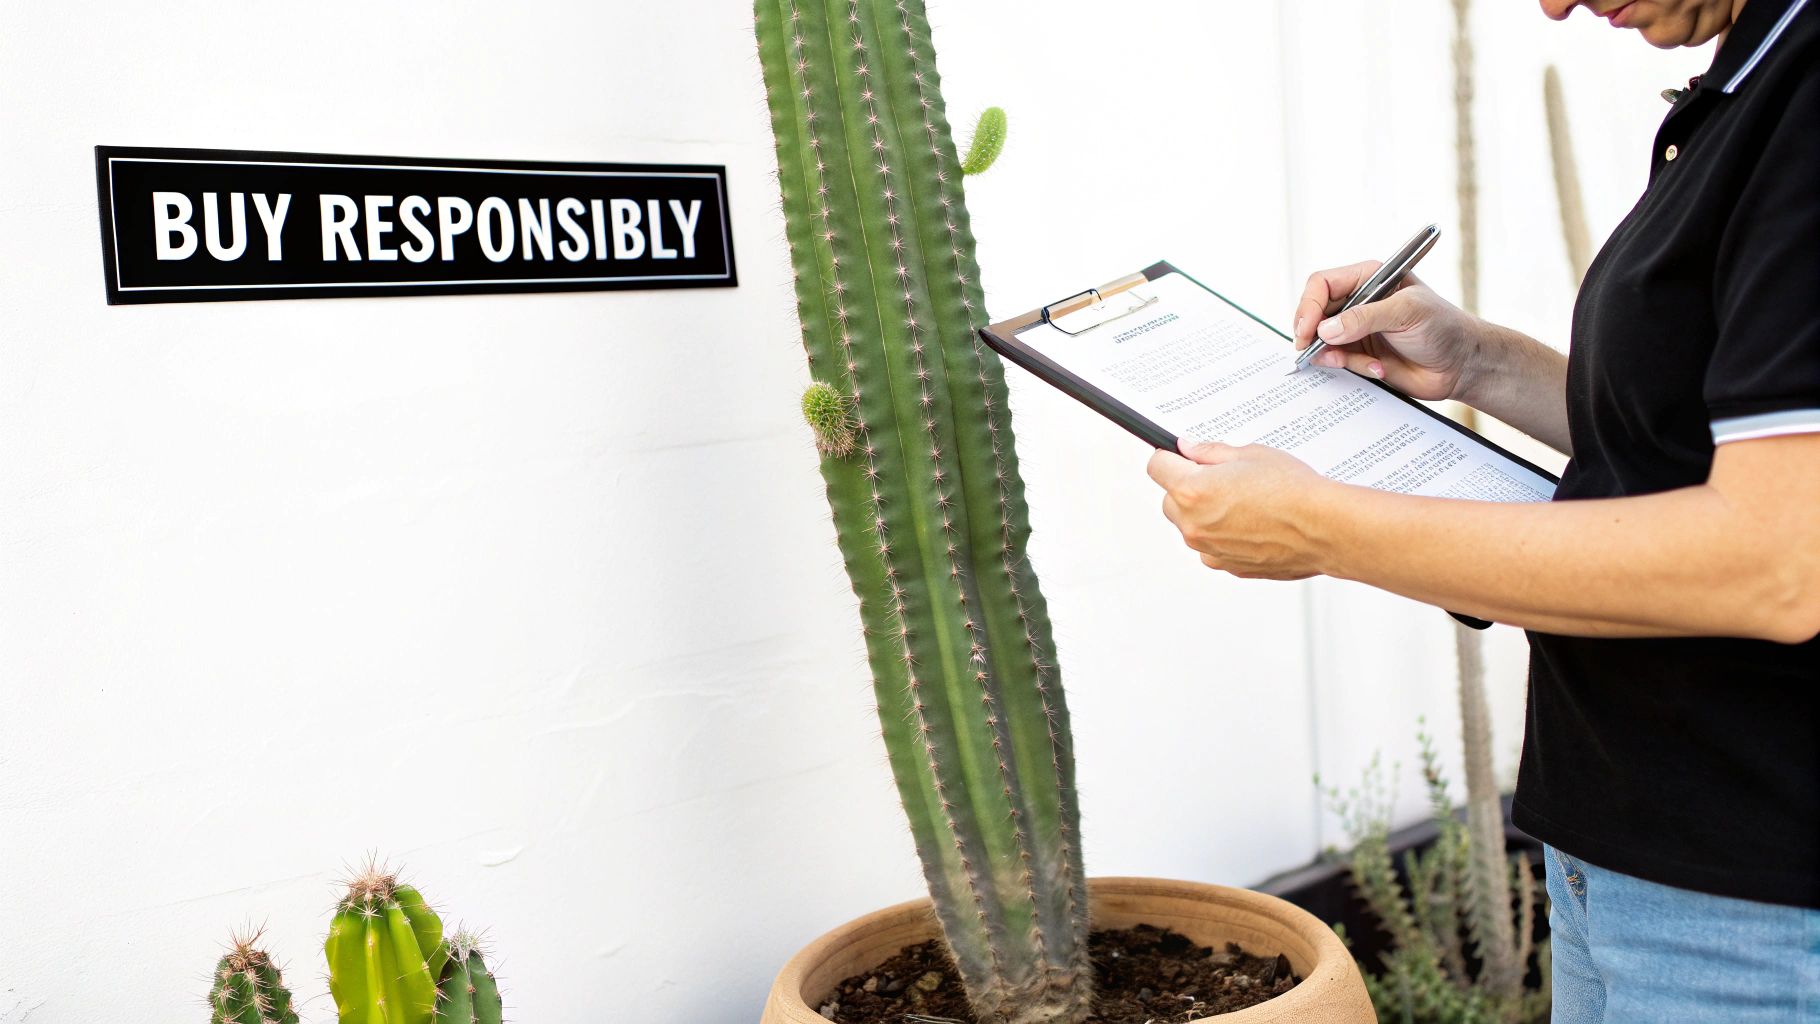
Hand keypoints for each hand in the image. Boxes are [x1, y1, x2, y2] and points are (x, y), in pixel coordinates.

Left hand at [1145, 440, 1332, 580]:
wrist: (1324, 528)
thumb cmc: (1293, 491)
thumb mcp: (1250, 455)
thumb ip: (1211, 453)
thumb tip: (1189, 449)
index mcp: (1192, 491)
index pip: (1157, 467)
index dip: (1170, 458)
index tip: (1181, 456)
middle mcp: (1193, 525)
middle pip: (1170, 500)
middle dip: (1188, 488)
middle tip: (1222, 479)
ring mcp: (1208, 550)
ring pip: (1190, 526)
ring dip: (1205, 514)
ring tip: (1244, 503)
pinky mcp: (1226, 566)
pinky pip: (1212, 547)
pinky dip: (1223, 537)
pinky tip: (1252, 524)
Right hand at [1291, 261, 1482, 401]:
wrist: (1462, 366)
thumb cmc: (1444, 327)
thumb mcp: (1407, 313)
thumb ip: (1365, 318)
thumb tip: (1326, 329)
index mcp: (1369, 279)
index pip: (1323, 284)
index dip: (1309, 306)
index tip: (1308, 330)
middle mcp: (1359, 302)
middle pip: (1315, 313)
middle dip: (1314, 335)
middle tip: (1317, 352)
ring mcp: (1357, 330)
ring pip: (1323, 342)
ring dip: (1336, 356)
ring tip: (1364, 363)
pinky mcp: (1360, 355)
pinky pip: (1339, 362)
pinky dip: (1353, 368)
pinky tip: (1378, 369)